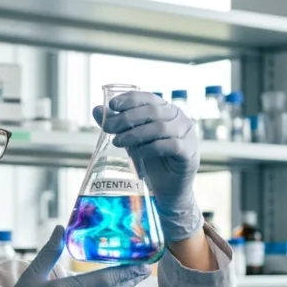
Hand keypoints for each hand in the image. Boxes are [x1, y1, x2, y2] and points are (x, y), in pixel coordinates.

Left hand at [93, 91, 202, 242]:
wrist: (167, 189)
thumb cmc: (151, 161)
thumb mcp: (132, 140)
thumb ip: (118, 125)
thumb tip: (96, 109)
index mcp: (165, 110)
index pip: (148, 98)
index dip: (130, 99)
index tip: (112, 105)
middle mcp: (179, 118)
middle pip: (152, 111)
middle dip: (127, 118)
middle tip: (109, 129)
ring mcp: (187, 135)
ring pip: (161, 127)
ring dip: (136, 134)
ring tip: (118, 142)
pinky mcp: (190, 153)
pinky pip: (172, 145)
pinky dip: (153, 148)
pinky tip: (140, 153)